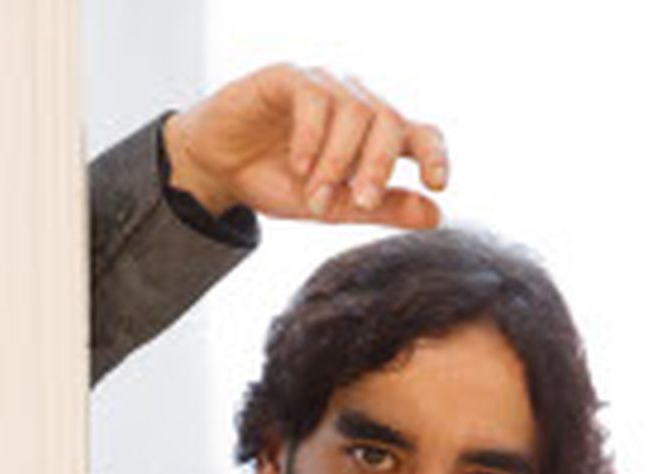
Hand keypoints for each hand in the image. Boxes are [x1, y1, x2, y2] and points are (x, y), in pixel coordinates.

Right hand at [163, 64, 447, 229]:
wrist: (216, 170)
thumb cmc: (275, 182)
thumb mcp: (332, 207)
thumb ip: (381, 209)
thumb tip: (436, 216)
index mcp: (375, 136)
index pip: (421, 134)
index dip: (435, 155)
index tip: (438, 184)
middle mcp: (357, 105)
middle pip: (390, 121)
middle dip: (378, 166)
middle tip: (360, 202)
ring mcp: (325, 86)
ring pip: (355, 112)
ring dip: (338, 161)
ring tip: (315, 196)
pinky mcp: (289, 76)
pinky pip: (315, 97)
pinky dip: (312, 137)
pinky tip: (300, 167)